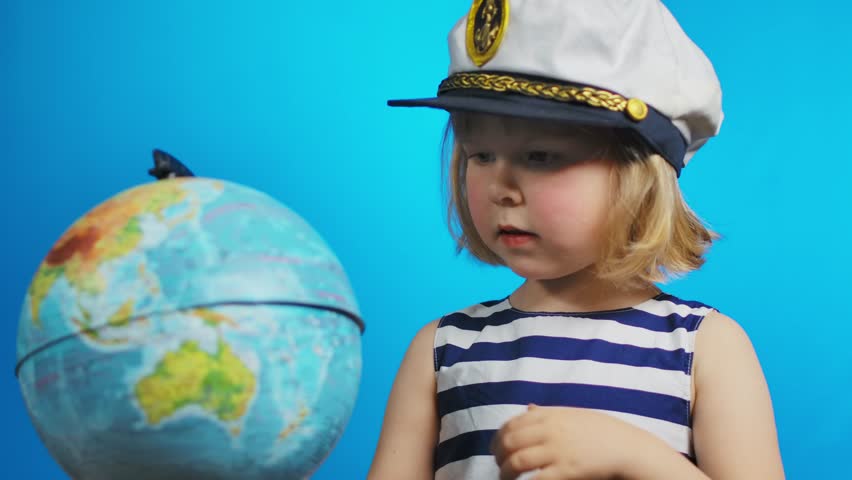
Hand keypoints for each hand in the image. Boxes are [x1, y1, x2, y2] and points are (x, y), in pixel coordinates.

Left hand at [490, 404, 640, 479]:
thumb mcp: (572, 414)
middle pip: (509, 442)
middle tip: (499, 466)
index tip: (496, 449)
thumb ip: (547, 413)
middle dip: (498, 456)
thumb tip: (528, 408)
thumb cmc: (600, 431)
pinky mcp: (566, 471)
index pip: (511, 423)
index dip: (498, 438)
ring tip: (505, 479)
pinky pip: (535, 479)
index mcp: (549, 415)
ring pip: (516, 462)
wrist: (626, 448)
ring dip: (505, 473)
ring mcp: (556, 450)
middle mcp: (549, 430)